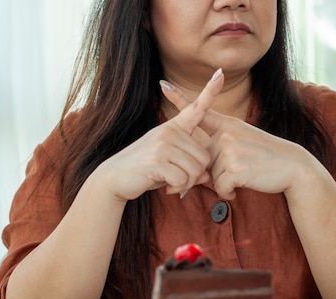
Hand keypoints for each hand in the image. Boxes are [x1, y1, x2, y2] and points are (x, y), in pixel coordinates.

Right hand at [93, 69, 224, 201]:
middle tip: (179, 181)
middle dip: (196, 176)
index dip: (210, 91)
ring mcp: (162, 145)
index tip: (220, 74)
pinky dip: (178, 189)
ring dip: (187, 184)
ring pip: (195, 170)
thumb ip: (190, 165)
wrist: (115, 178)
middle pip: (204, 157)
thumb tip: (207, 176)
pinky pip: (182, 180)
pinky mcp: (157, 161)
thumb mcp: (170, 162)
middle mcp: (169, 131)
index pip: (195, 108)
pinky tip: (167, 187)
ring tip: (172, 183)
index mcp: (173, 127)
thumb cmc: (146, 170)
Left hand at [161, 75, 321, 199]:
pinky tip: (242, 186)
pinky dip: (229, 192)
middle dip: (211, 174)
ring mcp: (229, 150)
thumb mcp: (243, 143)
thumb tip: (200, 171)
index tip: (163, 84)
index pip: (199, 111)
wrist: (292, 167)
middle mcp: (225, 134)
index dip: (179, 98)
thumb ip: (220, 150)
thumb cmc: (266, 158)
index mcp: (227, 125)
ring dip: (224, 184)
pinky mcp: (234, 169)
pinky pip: (219, 188)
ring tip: (244, 176)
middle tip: (237, 171)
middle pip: (202, 160)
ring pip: (210, 177)